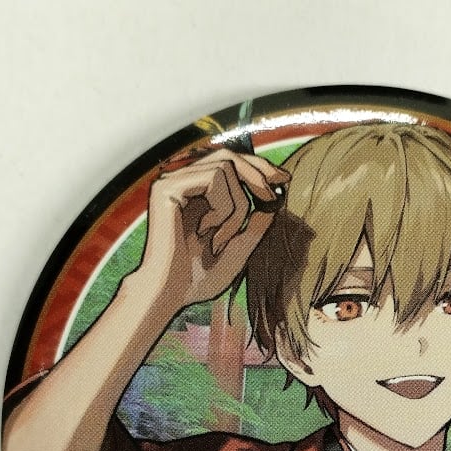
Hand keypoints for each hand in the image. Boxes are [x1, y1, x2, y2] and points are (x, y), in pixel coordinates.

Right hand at [134, 148, 288, 316]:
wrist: (171, 295)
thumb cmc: (199, 278)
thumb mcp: (239, 248)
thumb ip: (256, 223)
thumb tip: (276, 196)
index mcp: (193, 193)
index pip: (228, 163)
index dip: (258, 167)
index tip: (284, 179)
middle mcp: (179, 182)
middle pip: (228, 156)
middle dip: (257, 173)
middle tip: (273, 196)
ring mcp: (171, 182)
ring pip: (225, 168)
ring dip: (236, 206)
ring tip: (223, 238)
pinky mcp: (166, 187)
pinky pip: (213, 179)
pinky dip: (222, 207)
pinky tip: (207, 231)